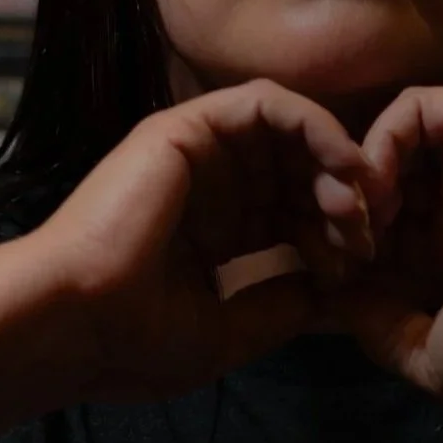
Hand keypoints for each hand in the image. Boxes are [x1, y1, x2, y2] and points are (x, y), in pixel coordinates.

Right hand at [30, 79, 380, 402]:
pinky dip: (314, 125)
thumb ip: (278, 305)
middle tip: (368, 237)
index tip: (359, 272)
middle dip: (344, 199)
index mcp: (215, 232)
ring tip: (359, 200)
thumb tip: (329, 291)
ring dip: (334, 159)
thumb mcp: (227, 332)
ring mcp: (197, 152)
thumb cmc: (134, 340)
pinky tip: (343, 163)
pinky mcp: (188, 126)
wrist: (74, 324)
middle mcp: (210, 185)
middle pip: (298, 168)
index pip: (293, 212)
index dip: (334, 236)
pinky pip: (266, 102)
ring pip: (290, 131)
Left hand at [332, 87, 442, 405]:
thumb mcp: (433, 359)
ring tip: (354, 215)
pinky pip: (416, 107)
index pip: (381, 235)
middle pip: (380, 185)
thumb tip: (336, 303)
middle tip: (333, 242)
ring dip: (359, 175)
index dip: (344, 250)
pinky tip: (376, 185)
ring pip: (393, 144)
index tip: (325, 280)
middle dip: (343, 210)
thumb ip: (381, 333)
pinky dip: (382, 140)